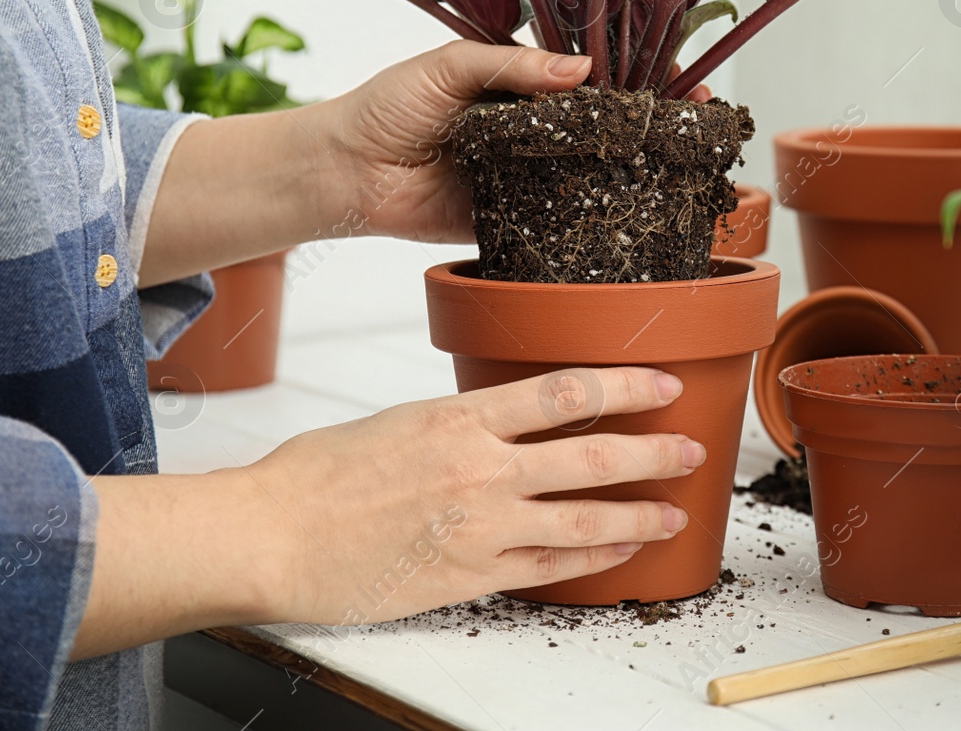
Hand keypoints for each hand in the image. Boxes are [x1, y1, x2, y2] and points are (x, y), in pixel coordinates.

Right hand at [76, 367, 701, 655]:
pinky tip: (619, 554)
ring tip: (673, 513)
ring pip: (584, 519)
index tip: (662, 384)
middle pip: (592, 455)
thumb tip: (499, 426)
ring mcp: (480, 527)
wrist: (269, 538)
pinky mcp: (469, 577)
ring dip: (638, 515)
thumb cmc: (315, 478)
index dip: (625, 385)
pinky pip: (549, 569)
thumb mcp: (394, 423)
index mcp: (459, 417)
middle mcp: (480, 469)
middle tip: (691, 450)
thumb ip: (457, 425)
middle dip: (653, 452)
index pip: (565, 392)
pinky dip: (592, 561)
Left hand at [138, 40, 712, 282]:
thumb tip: (582, 71)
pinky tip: (637, 212)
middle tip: (698, 122)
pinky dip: (601, 214)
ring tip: (684, 165)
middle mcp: (538, 125)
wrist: (344, 174)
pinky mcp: (521, 217)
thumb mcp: (448, 66)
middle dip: (656, 120)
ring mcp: (533, 172)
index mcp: (524, 79)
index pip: (597, 70)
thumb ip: (511, 65)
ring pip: (597, 169)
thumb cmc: (386, 107)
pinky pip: (568, 215)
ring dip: (639, 168)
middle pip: (609, 121)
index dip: (642, 72)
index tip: (683, 78)